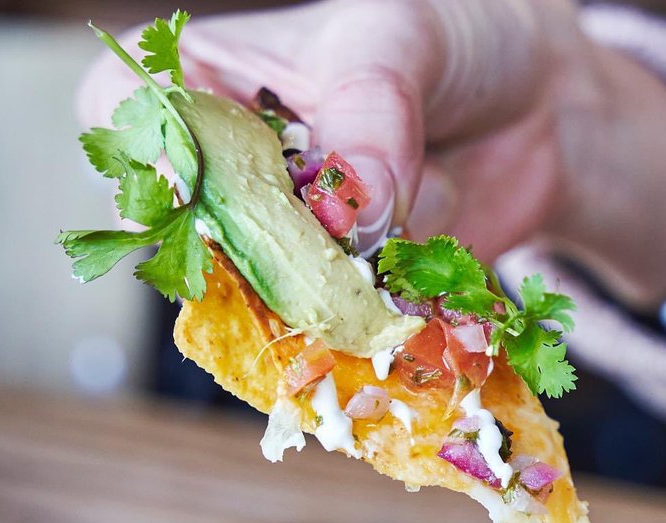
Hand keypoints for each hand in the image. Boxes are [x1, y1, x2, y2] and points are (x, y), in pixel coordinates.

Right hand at [80, 0, 665, 308]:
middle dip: (252, 255)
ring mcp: (288, 249)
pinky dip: (369, 341)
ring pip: (263, 303)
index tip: (198, 185)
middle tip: (324, 250)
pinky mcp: (344, 303)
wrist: (538, 113)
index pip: (128, 114)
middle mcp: (234, 174)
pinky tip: (408, 325)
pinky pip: (336, 338)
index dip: (147, 156)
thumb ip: (368, 110)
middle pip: (191, 234)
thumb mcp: (403, 38)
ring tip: (382, 290)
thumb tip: (348, 211)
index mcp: (209, 79)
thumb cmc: (453, 42)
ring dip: (316, 312)